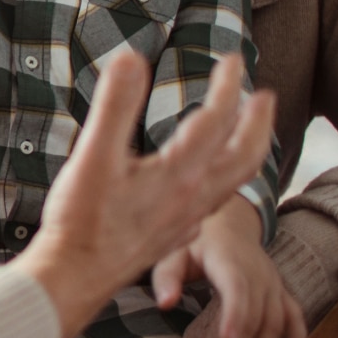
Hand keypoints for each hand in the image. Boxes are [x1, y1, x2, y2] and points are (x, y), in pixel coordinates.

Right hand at [14, 52, 275, 337]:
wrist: (74, 279)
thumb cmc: (81, 220)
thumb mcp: (93, 155)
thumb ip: (115, 106)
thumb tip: (131, 58)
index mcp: (180, 173)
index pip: (216, 120)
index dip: (227, 85)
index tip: (232, 59)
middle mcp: (193, 198)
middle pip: (245, 156)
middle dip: (258, 122)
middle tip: (264, 95)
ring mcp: (186, 221)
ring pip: (233, 183)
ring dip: (246, 152)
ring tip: (245, 134)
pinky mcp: (172, 237)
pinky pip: (213, 206)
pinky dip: (222, 184)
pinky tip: (207, 185)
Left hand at [149, 200, 306, 337]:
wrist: (229, 224)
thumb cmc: (196, 241)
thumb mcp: (173, 251)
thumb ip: (166, 276)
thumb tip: (165, 304)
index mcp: (231, 260)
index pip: (238, 291)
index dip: (235, 320)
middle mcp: (259, 274)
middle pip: (257, 316)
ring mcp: (274, 284)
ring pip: (276, 323)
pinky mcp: (281, 293)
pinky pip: (295, 318)